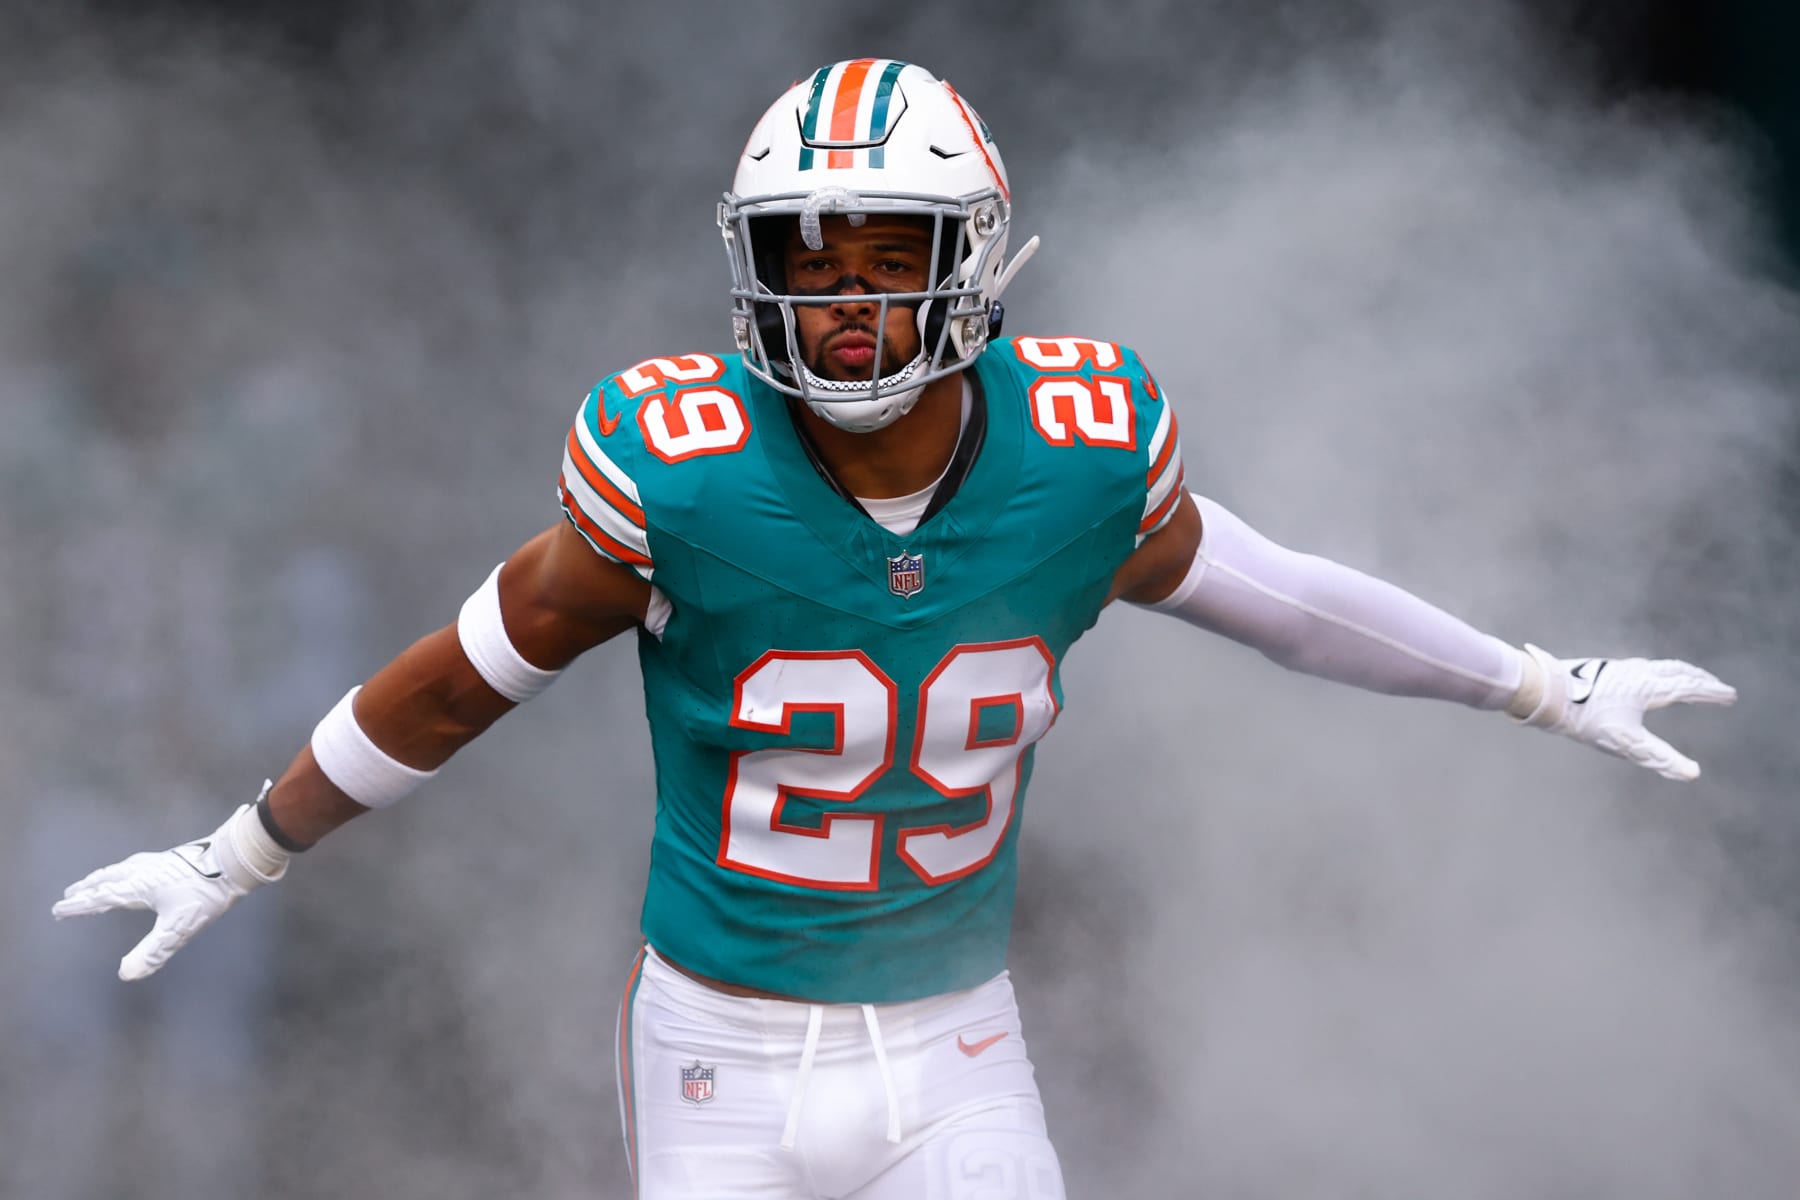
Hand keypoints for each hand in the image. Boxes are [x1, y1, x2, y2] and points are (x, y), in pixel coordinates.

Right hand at [53, 790, 289, 980]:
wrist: (236, 859)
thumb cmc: (207, 893)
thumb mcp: (179, 928)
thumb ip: (153, 952)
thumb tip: (126, 975)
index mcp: (138, 887)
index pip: (101, 899)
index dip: (79, 907)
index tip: (58, 910)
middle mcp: (143, 871)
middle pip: (107, 880)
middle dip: (87, 888)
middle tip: (69, 895)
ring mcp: (158, 861)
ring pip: (121, 869)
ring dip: (104, 876)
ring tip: (95, 880)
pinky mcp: (173, 857)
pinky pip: (138, 863)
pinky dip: (124, 868)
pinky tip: (137, 868)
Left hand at [1510, 644, 1735, 780]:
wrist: (1546, 693)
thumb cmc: (1585, 719)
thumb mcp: (1626, 744)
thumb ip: (1659, 758)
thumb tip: (1692, 774)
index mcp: (1649, 687)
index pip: (1689, 688)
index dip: (1711, 693)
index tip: (1730, 696)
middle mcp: (1638, 672)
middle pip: (1678, 672)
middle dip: (1700, 679)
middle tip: (1716, 686)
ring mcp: (1620, 668)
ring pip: (1659, 666)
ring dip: (1679, 672)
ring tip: (1687, 678)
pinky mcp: (1604, 669)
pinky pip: (1642, 667)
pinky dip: (1658, 671)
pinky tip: (1645, 678)